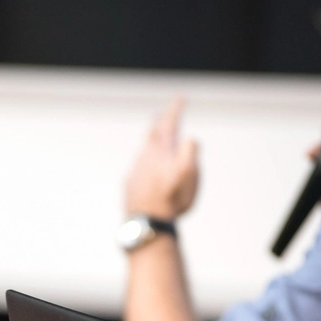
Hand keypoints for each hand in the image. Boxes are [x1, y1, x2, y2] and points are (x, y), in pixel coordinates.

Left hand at [124, 98, 199, 219]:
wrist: (146, 223)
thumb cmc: (171, 199)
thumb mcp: (189, 173)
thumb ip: (190, 150)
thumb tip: (189, 138)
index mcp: (162, 150)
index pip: (169, 123)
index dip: (175, 109)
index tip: (180, 98)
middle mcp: (146, 156)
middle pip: (153, 133)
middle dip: (161, 121)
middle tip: (166, 114)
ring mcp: (136, 169)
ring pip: (145, 150)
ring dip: (153, 143)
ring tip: (158, 141)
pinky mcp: (130, 184)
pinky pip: (139, 167)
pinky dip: (146, 163)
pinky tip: (148, 170)